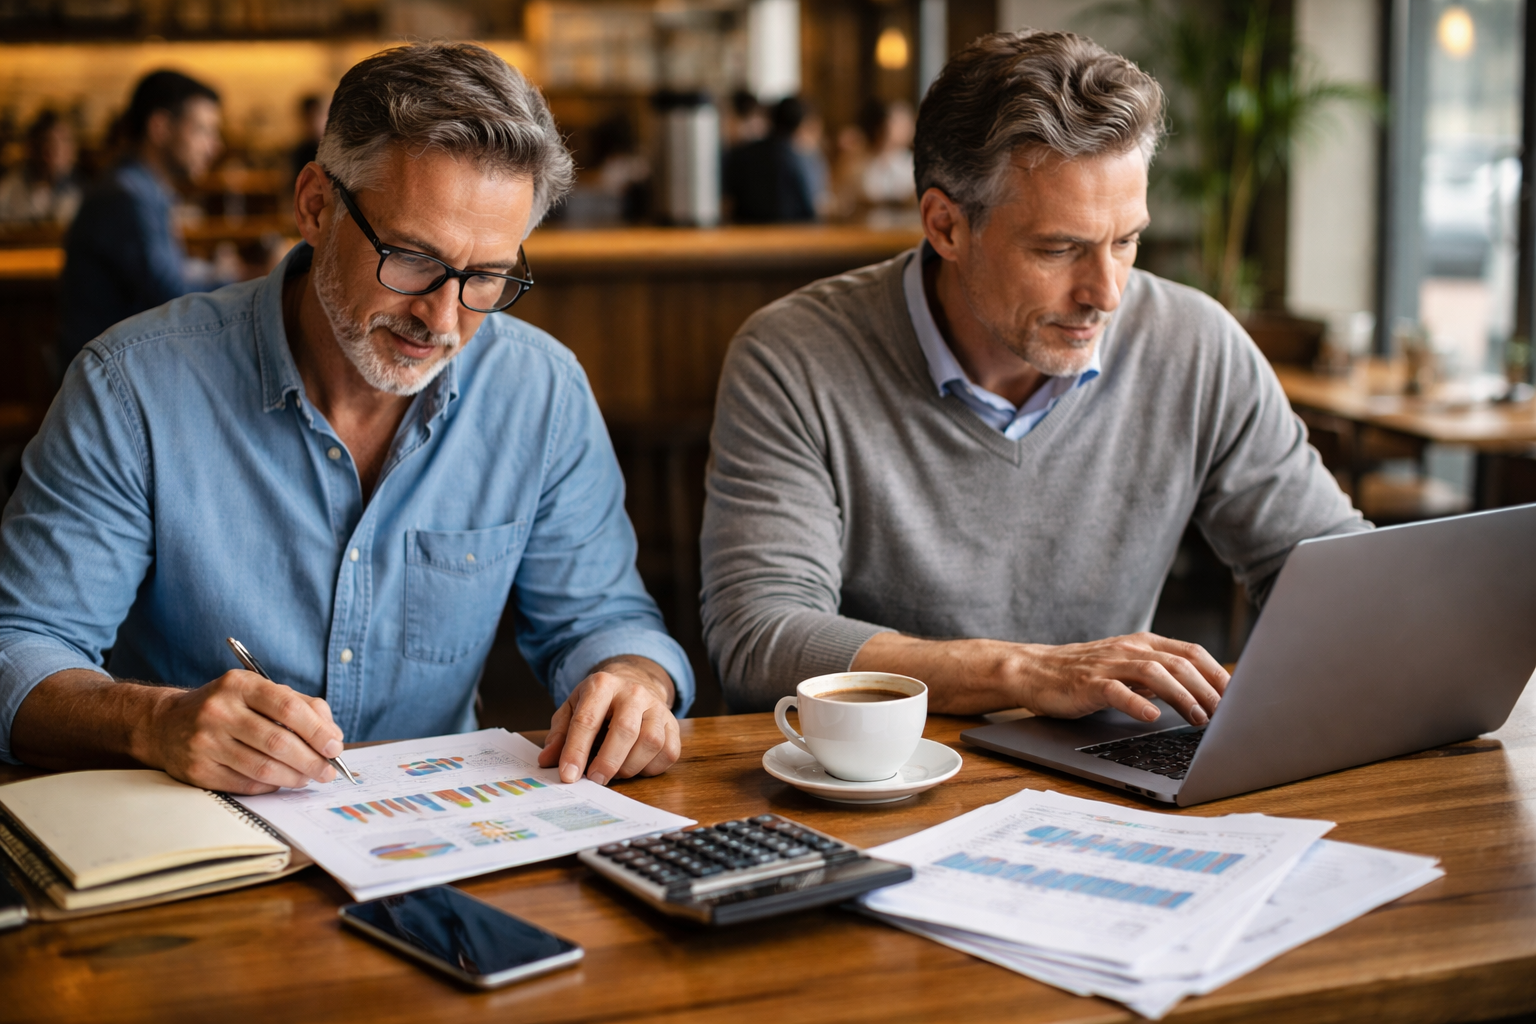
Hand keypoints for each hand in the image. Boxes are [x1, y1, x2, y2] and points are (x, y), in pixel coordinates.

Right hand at [136, 670, 345, 793]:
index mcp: (240, 684)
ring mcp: (205, 742)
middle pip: (278, 742)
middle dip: (311, 760)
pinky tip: (281, 781)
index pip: (287, 708)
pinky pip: (245, 784)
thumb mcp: (259, 692)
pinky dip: (270, 786)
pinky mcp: (197, 770)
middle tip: (329, 771)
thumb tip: (334, 736)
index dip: (317, 730)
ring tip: (309, 777)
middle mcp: (219, 711)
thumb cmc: (228, 707)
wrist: (165, 724)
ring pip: (263, 768)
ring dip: (295, 777)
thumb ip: (302, 706)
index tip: (335, 746)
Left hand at [537, 656, 679, 784]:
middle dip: (608, 761)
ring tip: (615, 772)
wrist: (633, 684)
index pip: (587, 720)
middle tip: (595, 780)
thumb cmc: (598, 704)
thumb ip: (559, 735)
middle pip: (624, 730)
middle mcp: (633, 692)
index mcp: (602, 685)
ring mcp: (657, 707)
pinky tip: (636, 766)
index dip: (576, 751)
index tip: (568, 775)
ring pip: (651, 742)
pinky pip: (668, 752)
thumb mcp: (572, 709)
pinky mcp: (673, 724)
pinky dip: (651, 768)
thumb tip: (548, 761)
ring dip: (630, 766)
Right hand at [1008, 633, 1228, 725]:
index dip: (1218, 674)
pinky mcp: (1088, 683)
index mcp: (1143, 644)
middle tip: (1228, 714)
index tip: (1240, 697)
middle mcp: (1130, 649)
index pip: (1191, 653)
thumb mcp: (1126, 669)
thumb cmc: (1083, 674)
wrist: (1034, 670)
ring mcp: (1108, 665)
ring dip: (1182, 696)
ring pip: (1154, 673)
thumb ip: (1158, 677)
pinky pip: (1117, 690)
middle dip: (1209, 689)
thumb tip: (1200, 695)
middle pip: (1180, 663)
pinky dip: (1137, 702)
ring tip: (1200, 718)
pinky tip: (1152, 716)